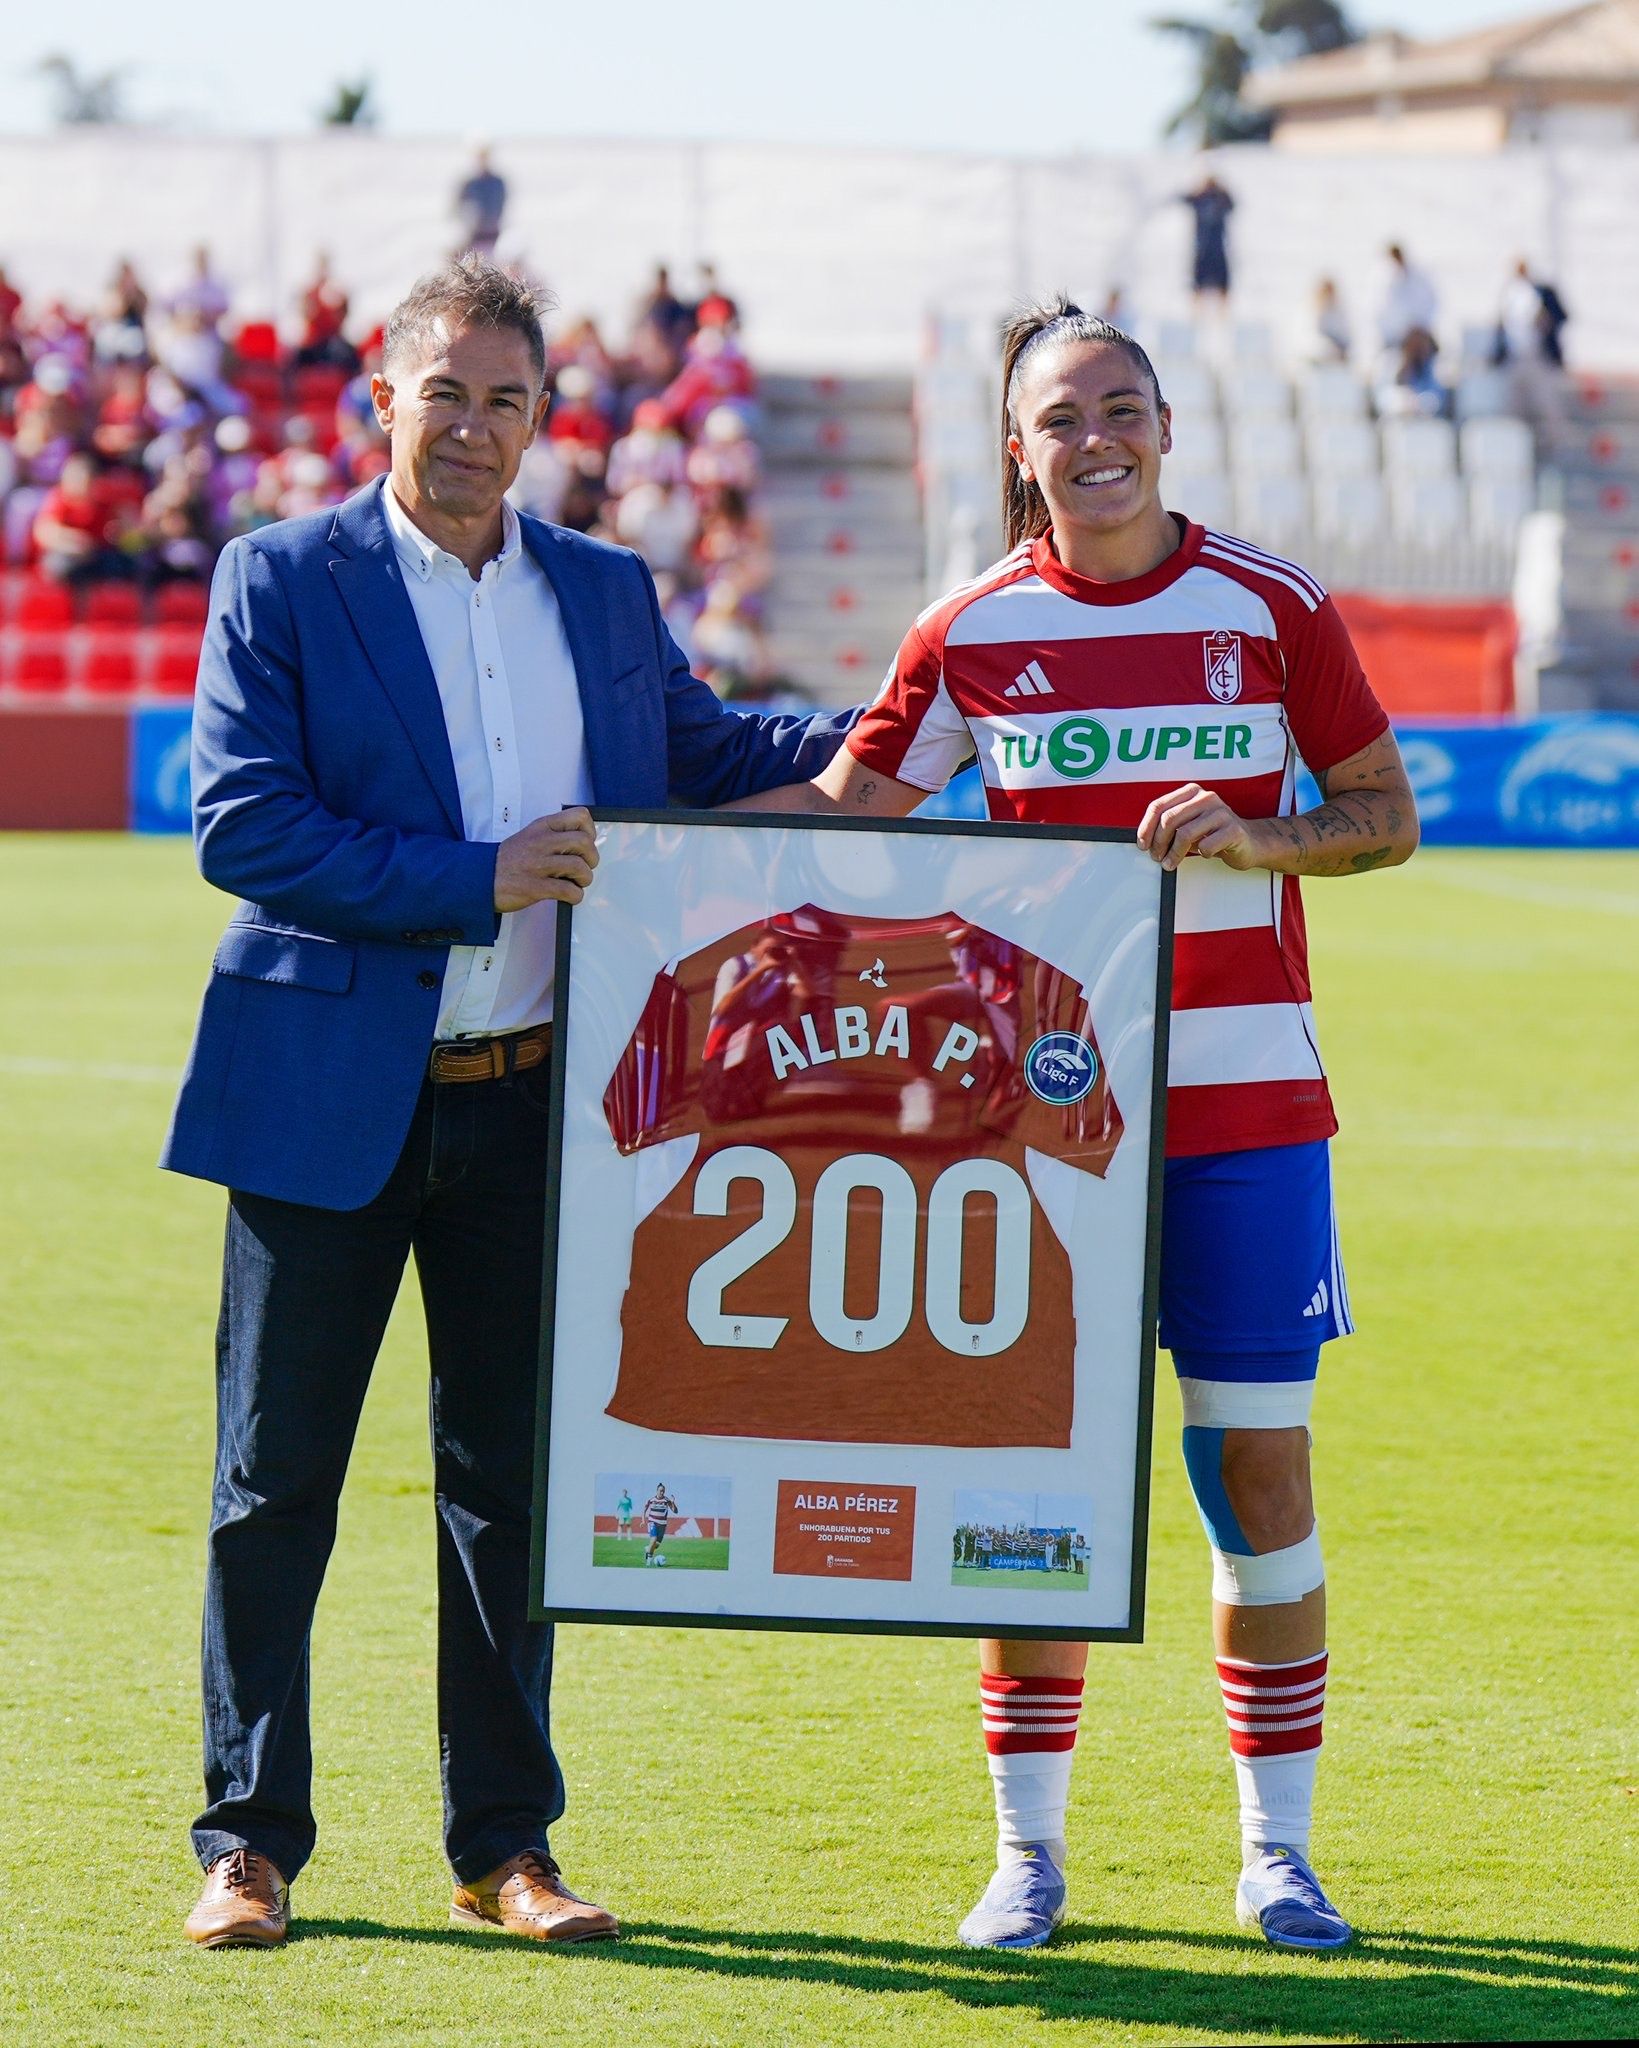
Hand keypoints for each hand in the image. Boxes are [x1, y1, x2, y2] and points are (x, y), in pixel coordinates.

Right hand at [493, 806, 597, 912]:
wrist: (480, 878)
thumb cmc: (508, 860)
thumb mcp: (529, 836)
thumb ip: (553, 835)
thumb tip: (583, 843)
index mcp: (542, 827)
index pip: (580, 816)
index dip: (590, 831)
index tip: (585, 844)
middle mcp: (541, 842)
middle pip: (584, 843)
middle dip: (592, 858)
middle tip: (585, 867)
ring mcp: (538, 865)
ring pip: (579, 867)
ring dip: (585, 878)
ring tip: (577, 882)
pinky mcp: (535, 887)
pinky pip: (568, 891)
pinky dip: (575, 896)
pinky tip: (570, 896)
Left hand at [1136, 784, 1266, 870]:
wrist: (1248, 842)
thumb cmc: (1214, 834)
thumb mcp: (1188, 824)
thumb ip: (1169, 825)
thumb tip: (1145, 840)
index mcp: (1192, 792)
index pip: (1159, 806)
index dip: (1146, 827)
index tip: (1142, 844)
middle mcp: (1206, 797)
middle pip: (1169, 820)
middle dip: (1158, 842)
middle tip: (1156, 857)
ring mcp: (1221, 812)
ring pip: (1185, 834)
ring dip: (1174, 854)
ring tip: (1170, 863)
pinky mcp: (1233, 829)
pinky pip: (1206, 846)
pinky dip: (1200, 854)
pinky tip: (1204, 854)